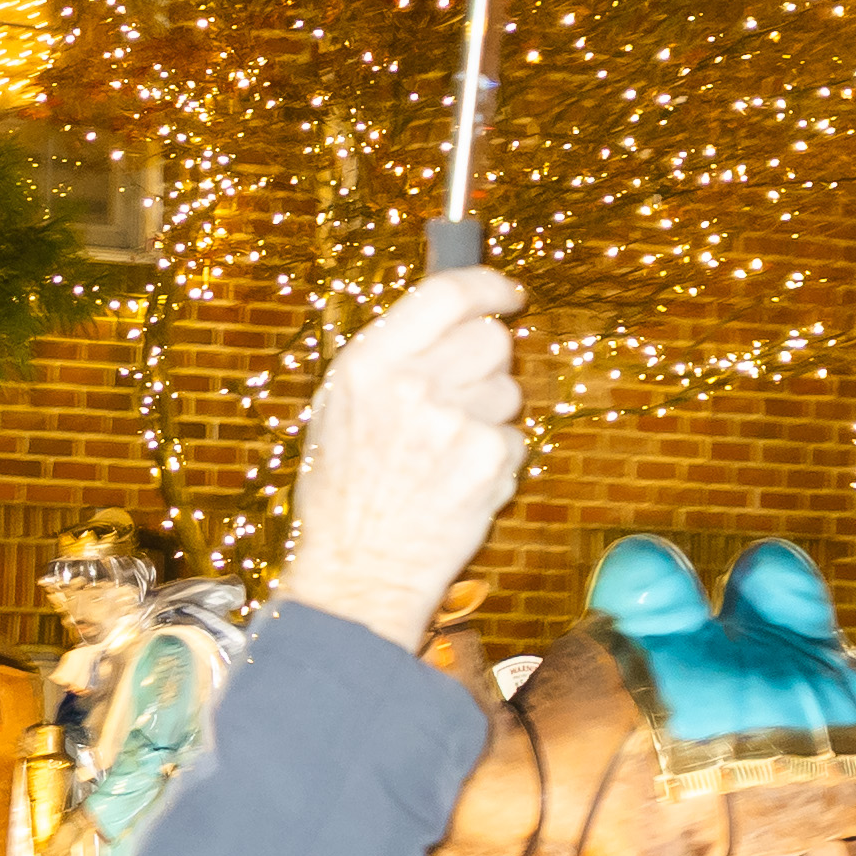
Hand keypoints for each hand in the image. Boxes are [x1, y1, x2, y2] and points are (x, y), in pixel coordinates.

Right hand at [275, 265, 529, 649]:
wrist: (357, 570)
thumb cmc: (343, 493)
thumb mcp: (341, 408)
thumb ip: (393, 357)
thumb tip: (450, 314)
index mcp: (369, 363)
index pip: (446, 294)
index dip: (486, 285)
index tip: (506, 292)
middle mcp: (413, 384)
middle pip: (492, 338)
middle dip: (488, 362)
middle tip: (461, 396)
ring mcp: (455, 422)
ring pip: (510, 390)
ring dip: (490, 415)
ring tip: (444, 454)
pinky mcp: (488, 461)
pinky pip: (514, 439)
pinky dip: (495, 459)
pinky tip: (457, 482)